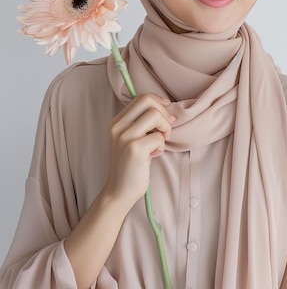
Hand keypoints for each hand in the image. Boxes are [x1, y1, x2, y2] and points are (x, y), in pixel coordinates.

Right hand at [104, 93, 174, 208]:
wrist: (120, 190)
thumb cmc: (131, 165)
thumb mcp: (131, 139)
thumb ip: (142, 123)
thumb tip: (165, 106)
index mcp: (117, 121)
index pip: (141, 97)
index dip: (159, 102)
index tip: (166, 115)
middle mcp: (118, 126)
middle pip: (148, 100)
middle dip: (163, 112)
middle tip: (165, 130)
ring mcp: (125, 137)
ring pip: (155, 115)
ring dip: (164, 128)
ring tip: (160, 142)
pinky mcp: (134, 148)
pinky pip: (159, 137)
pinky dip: (162, 146)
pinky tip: (153, 155)